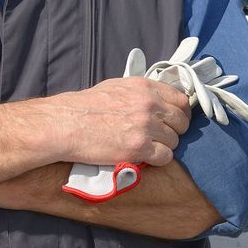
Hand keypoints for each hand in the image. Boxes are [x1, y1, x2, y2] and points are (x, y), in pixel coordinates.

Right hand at [44, 76, 189, 168]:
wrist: (65, 124)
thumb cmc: (85, 107)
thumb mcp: (116, 87)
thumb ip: (141, 93)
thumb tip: (160, 100)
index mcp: (144, 87)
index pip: (181, 99)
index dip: (179, 112)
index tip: (173, 120)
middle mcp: (149, 104)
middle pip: (182, 121)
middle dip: (174, 130)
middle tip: (159, 136)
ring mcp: (145, 126)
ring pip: (175, 141)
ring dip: (163, 146)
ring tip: (145, 147)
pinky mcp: (139, 148)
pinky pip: (165, 157)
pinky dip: (157, 159)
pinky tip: (143, 156)